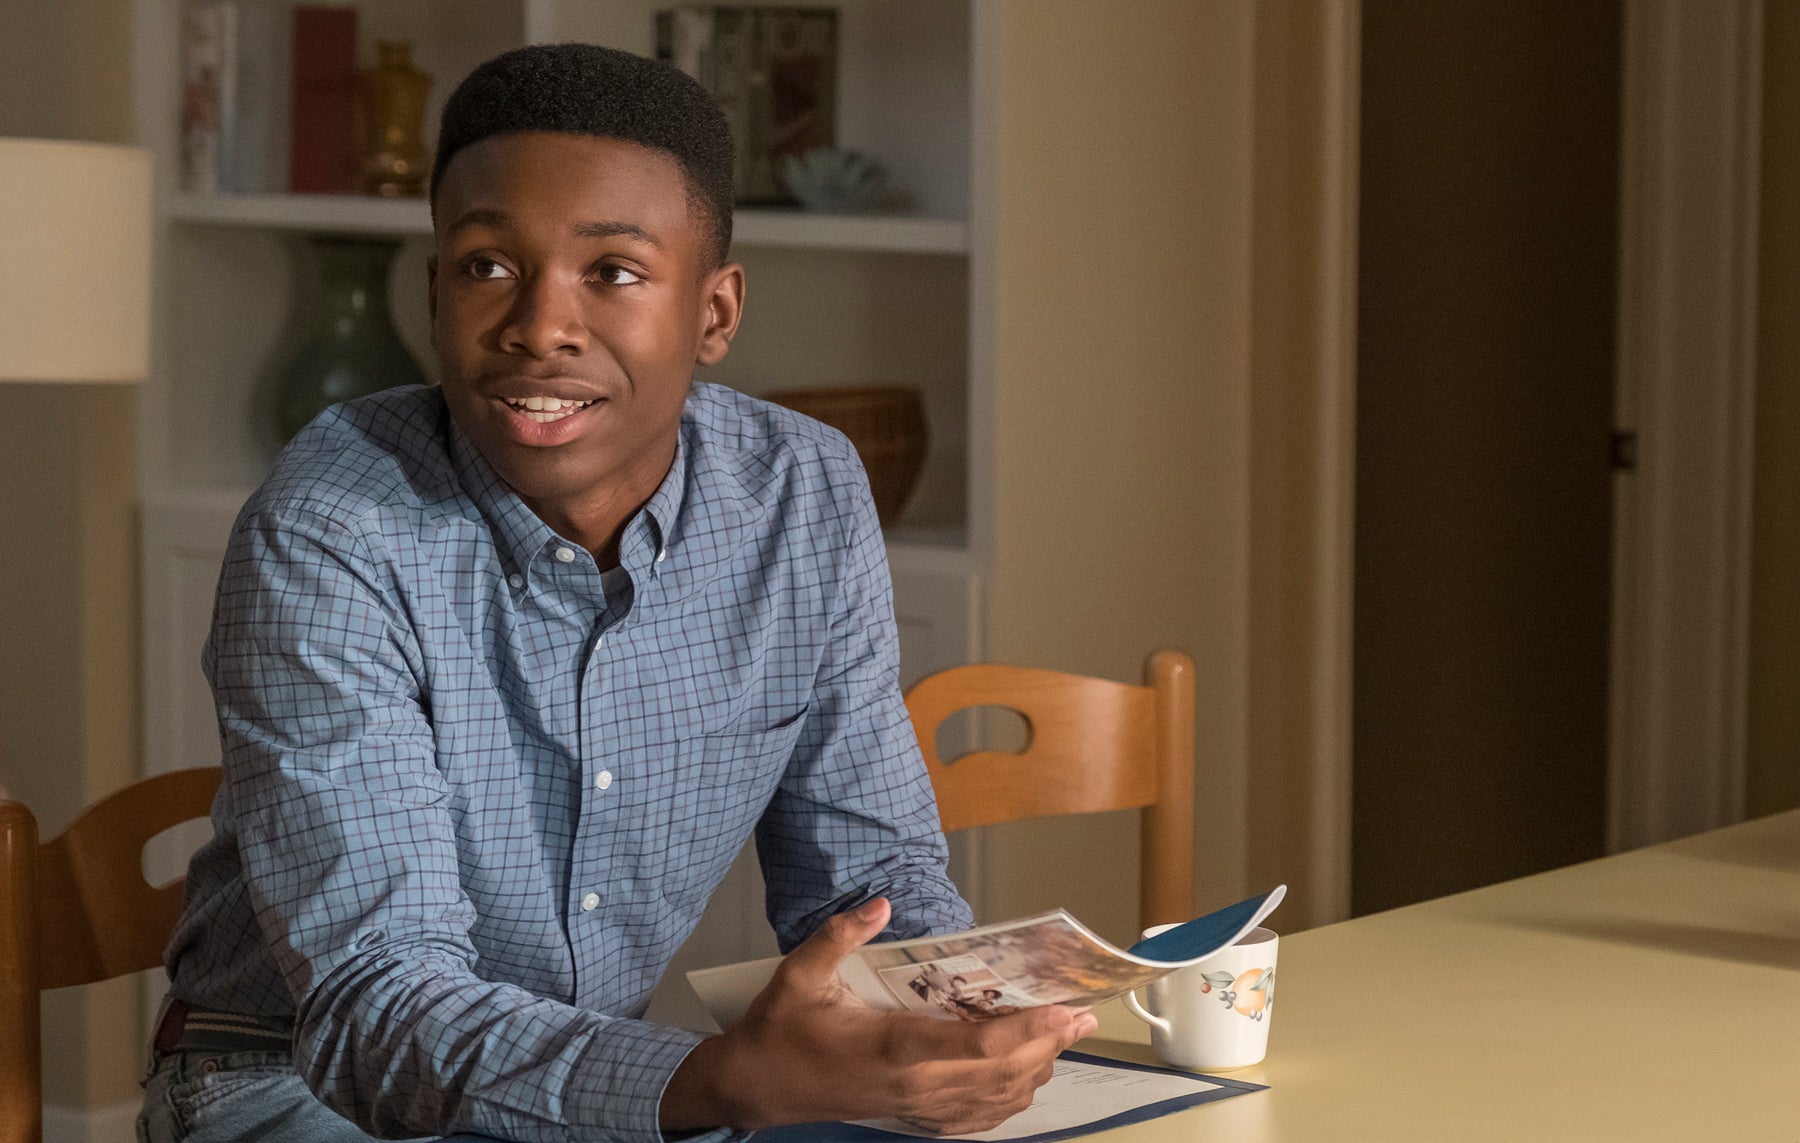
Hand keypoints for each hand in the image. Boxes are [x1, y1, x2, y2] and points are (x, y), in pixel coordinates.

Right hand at [660, 898, 1098, 1134]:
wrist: (758, 1087)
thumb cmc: (781, 1030)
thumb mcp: (799, 973)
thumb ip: (840, 935)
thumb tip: (881, 903)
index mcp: (894, 1049)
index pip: (977, 1046)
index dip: (1028, 1031)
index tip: (1066, 1012)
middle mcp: (915, 1086)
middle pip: (1002, 1075)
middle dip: (1049, 1046)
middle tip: (1083, 1017)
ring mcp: (917, 1109)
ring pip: (997, 1101)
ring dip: (1035, 1071)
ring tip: (1062, 1038)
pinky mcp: (914, 1119)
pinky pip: (976, 1120)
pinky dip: (1009, 1100)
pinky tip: (1025, 1079)